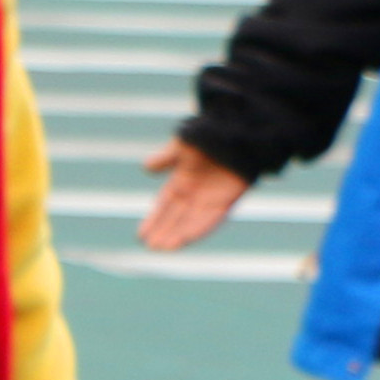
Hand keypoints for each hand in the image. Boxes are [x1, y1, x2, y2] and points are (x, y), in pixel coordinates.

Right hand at [136, 136, 246, 251]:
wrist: (238, 132)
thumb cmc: (208, 135)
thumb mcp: (181, 146)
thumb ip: (165, 158)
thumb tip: (147, 167)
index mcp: (183, 180)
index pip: (165, 205)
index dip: (154, 220)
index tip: (142, 235)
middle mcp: (196, 192)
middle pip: (177, 217)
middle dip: (165, 231)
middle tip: (152, 246)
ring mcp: (211, 198)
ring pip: (192, 221)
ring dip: (179, 235)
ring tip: (165, 248)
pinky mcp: (228, 200)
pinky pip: (212, 218)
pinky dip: (199, 229)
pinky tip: (186, 239)